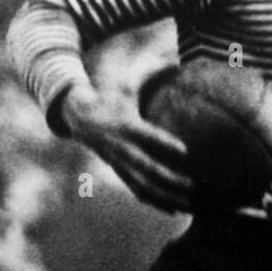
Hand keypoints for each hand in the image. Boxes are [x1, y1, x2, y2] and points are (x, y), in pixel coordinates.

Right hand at [62, 85, 192, 213]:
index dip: (165, 143)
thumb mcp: (127, 84)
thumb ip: (151, 74)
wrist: (79, 117)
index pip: (148, 136)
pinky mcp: (120, 172)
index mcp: (127, 125)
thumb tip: (176, 60)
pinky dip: (156, 202)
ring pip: (144, 186)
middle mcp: (123, 148)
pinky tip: (175, 210)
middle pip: (147, 168)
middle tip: (192, 185)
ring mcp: (120, 163)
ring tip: (189, 204)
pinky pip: (139, 191)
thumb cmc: (110, 98)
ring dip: (166, 197)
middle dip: (170, 179)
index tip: (185, 151)